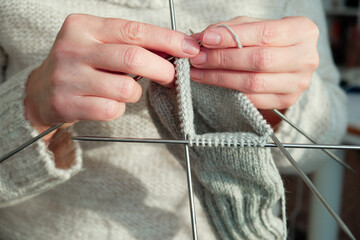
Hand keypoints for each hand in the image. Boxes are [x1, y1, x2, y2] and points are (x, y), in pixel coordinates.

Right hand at [25, 14, 199, 136]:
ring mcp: (67, 76)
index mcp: (84, 26)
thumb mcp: (100, 45)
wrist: (40, 92)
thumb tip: (175, 48)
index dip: (167, 40)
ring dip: (135, 92)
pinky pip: (111, 109)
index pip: (134, 31)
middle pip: (133, 58)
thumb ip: (132, 44)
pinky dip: (118, 109)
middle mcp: (73, 48)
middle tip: (171, 76)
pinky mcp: (66, 103)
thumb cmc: (81, 66)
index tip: (189, 48)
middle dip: (162, 69)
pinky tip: (107, 102)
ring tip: (123, 90)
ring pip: (125, 88)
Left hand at [189, 16, 318, 124]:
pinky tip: (214, 83)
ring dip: (221, 78)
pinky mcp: (287, 100)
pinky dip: (230, 91)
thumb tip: (200, 39)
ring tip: (200, 72)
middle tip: (198, 59)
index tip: (206, 40)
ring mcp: (298, 83)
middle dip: (223, 60)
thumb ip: (230, 30)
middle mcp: (306, 58)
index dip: (232, 37)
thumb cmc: (268, 40)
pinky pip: (253, 99)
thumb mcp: (253, 27)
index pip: (264, 34)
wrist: (286, 61)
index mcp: (302, 31)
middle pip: (259, 61)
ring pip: (254, 82)